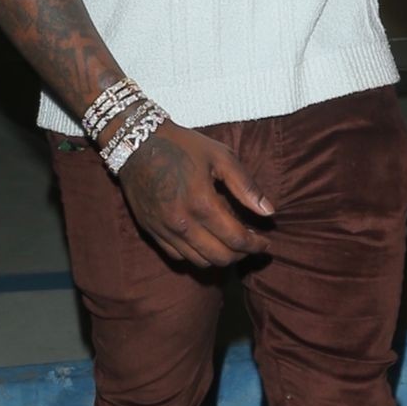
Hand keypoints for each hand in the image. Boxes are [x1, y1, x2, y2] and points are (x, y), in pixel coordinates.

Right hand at [117, 123, 274, 267]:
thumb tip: (269, 212)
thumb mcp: (221, 157)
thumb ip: (246, 186)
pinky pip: (178, 256)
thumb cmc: (183, 146)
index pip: (236, 239)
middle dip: (241, 255)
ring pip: (199, 262)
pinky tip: (207, 243)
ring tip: (232, 246)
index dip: (256, 245)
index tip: (266, 242)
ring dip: (220, 258)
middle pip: (220, 257)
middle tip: (251, 245)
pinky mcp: (151, 231)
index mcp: (202, 203)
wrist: (137, 143)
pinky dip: (197, 256)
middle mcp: (182, 223)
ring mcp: (164, 230)